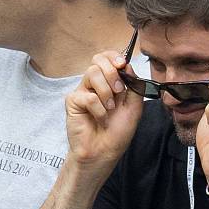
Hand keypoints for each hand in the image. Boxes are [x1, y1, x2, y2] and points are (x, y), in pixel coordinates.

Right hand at [65, 51, 142, 169]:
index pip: (107, 57)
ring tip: (110, 109)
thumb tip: (128, 65)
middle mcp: (95, 84)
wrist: (104, 152)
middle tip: (119, 91)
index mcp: (110, 82)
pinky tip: (101, 119)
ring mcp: (83, 91)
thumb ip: (135, 86)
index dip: (114, 57)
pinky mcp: (73, 101)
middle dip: (112, 73)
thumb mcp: (135, 107)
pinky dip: (99, 109)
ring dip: (106, 92)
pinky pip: (87, 96)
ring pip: (92, 73)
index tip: (122, 64)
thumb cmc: (118, 132)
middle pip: (98, 60)